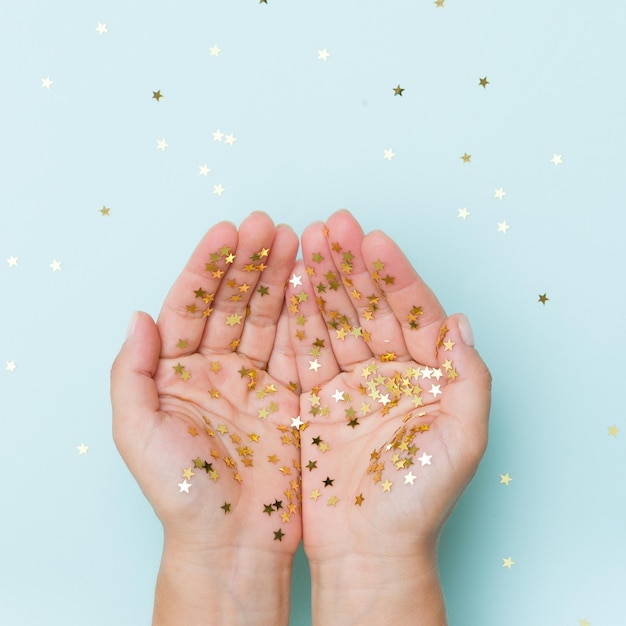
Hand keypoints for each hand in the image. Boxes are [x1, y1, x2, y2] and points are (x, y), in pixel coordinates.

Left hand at [111, 212, 301, 624]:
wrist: (233, 540)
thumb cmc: (183, 493)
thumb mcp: (138, 433)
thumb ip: (131, 373)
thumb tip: (138, 316)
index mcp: (175, 373)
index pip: (190, 306)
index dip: (207, 267)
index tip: (228, 231)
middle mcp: (214, 370)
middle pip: (232, 303)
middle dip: (248, 262)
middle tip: (270, 225)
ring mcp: (253, 380)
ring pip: (266, 317)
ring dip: (279, 279)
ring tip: (296, 241)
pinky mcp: (287, 396)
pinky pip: (294, 346)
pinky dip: (303, 315)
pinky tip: (310, 283)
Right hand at [286, 210, 490, 624]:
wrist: (369, 550)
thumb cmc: (420, 501)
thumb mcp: (462, 439)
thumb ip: (469, 377)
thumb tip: (460, 319)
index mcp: (428, 376)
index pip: (413, 312)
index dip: (394, 275)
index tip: (373, 240)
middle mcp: (389, 374)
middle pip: (370, 307)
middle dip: (352, 266)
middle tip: (333, 225)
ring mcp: (351, 384)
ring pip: (336, 322)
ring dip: (323, 283)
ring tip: (307, 241)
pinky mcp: (317, 401)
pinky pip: (307, 351)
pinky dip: (299, 320)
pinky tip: (292, 286)